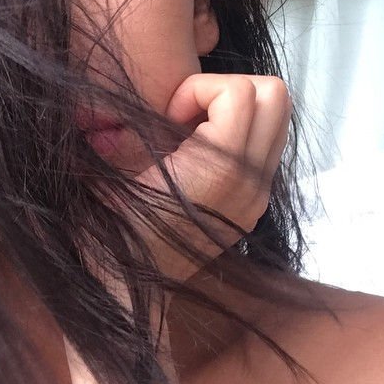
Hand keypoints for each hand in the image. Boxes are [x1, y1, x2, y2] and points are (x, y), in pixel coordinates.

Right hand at [91, 74, 291, 360]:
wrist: (125, 295)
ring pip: (277, 118)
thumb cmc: (107, 233)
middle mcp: (250, 182)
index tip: (167, 116)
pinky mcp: (252, 205)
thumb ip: (123, 129)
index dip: (197, 89)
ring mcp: (256, 195)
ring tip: (192, 133)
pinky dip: (237, 135)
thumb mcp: (106, 173)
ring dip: (235, 110)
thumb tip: (117, 98)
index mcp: (218, 171)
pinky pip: (265, 146)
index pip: (238, 92)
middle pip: (275, 95)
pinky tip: (197, 156)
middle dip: (226, 89)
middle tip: (186, 115)